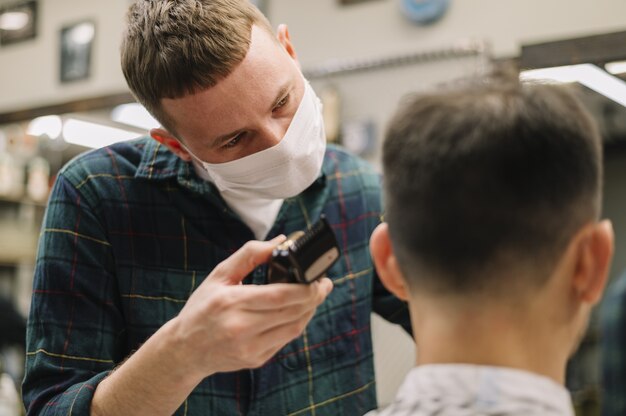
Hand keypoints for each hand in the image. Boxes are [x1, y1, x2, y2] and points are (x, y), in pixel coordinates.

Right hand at [171, 235, 333, 377]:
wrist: (185, 350)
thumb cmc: (202, 308)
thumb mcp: (220, 275)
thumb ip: (250, 254)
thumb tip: (281, 241)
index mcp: (231, 303)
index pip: (279, 297)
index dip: (306, 289)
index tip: (320, 279)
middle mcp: (241, 328)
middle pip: (292, 312)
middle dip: (314, 297)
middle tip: (324, 284)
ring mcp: (250, 348)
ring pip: (294, 328)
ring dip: (310, 311)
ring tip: (316, 296)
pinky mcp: (256, 360)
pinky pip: (286, 339)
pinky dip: (297, 323)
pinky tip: (299, 311)